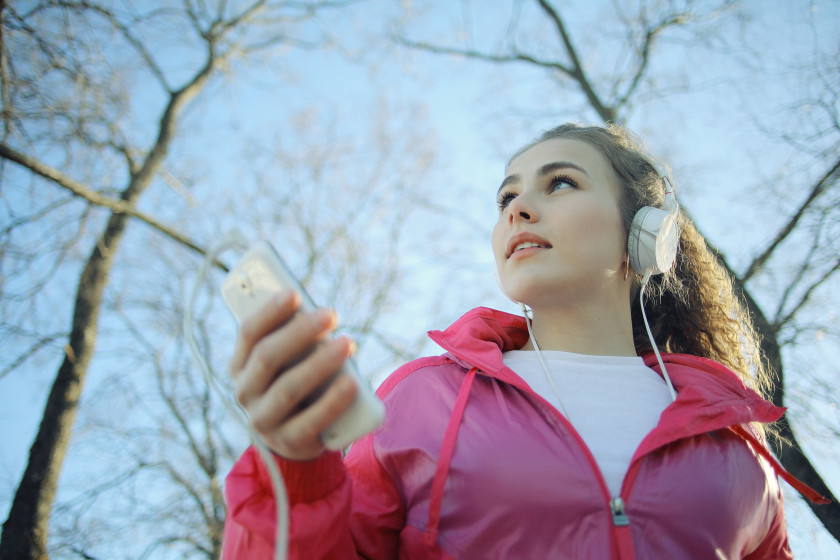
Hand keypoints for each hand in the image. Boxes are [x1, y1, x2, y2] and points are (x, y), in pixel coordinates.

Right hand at [229, 290, 357, 460]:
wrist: (296, 437)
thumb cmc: (295, 381)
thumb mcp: (289, 361)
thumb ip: (295, 340)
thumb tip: (320, 316)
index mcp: (241, 365)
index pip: (249, 333)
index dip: (269, 312)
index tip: (294, 293)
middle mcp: (246, 392)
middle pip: (267, 357)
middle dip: (300, 332)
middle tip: (331, 314)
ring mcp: (264, 420)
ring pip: (288, 389)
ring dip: (319, 363)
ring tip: (347, 343)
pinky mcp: (289, 441)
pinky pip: (311, 421)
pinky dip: (333, 402)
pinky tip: (352, 384)